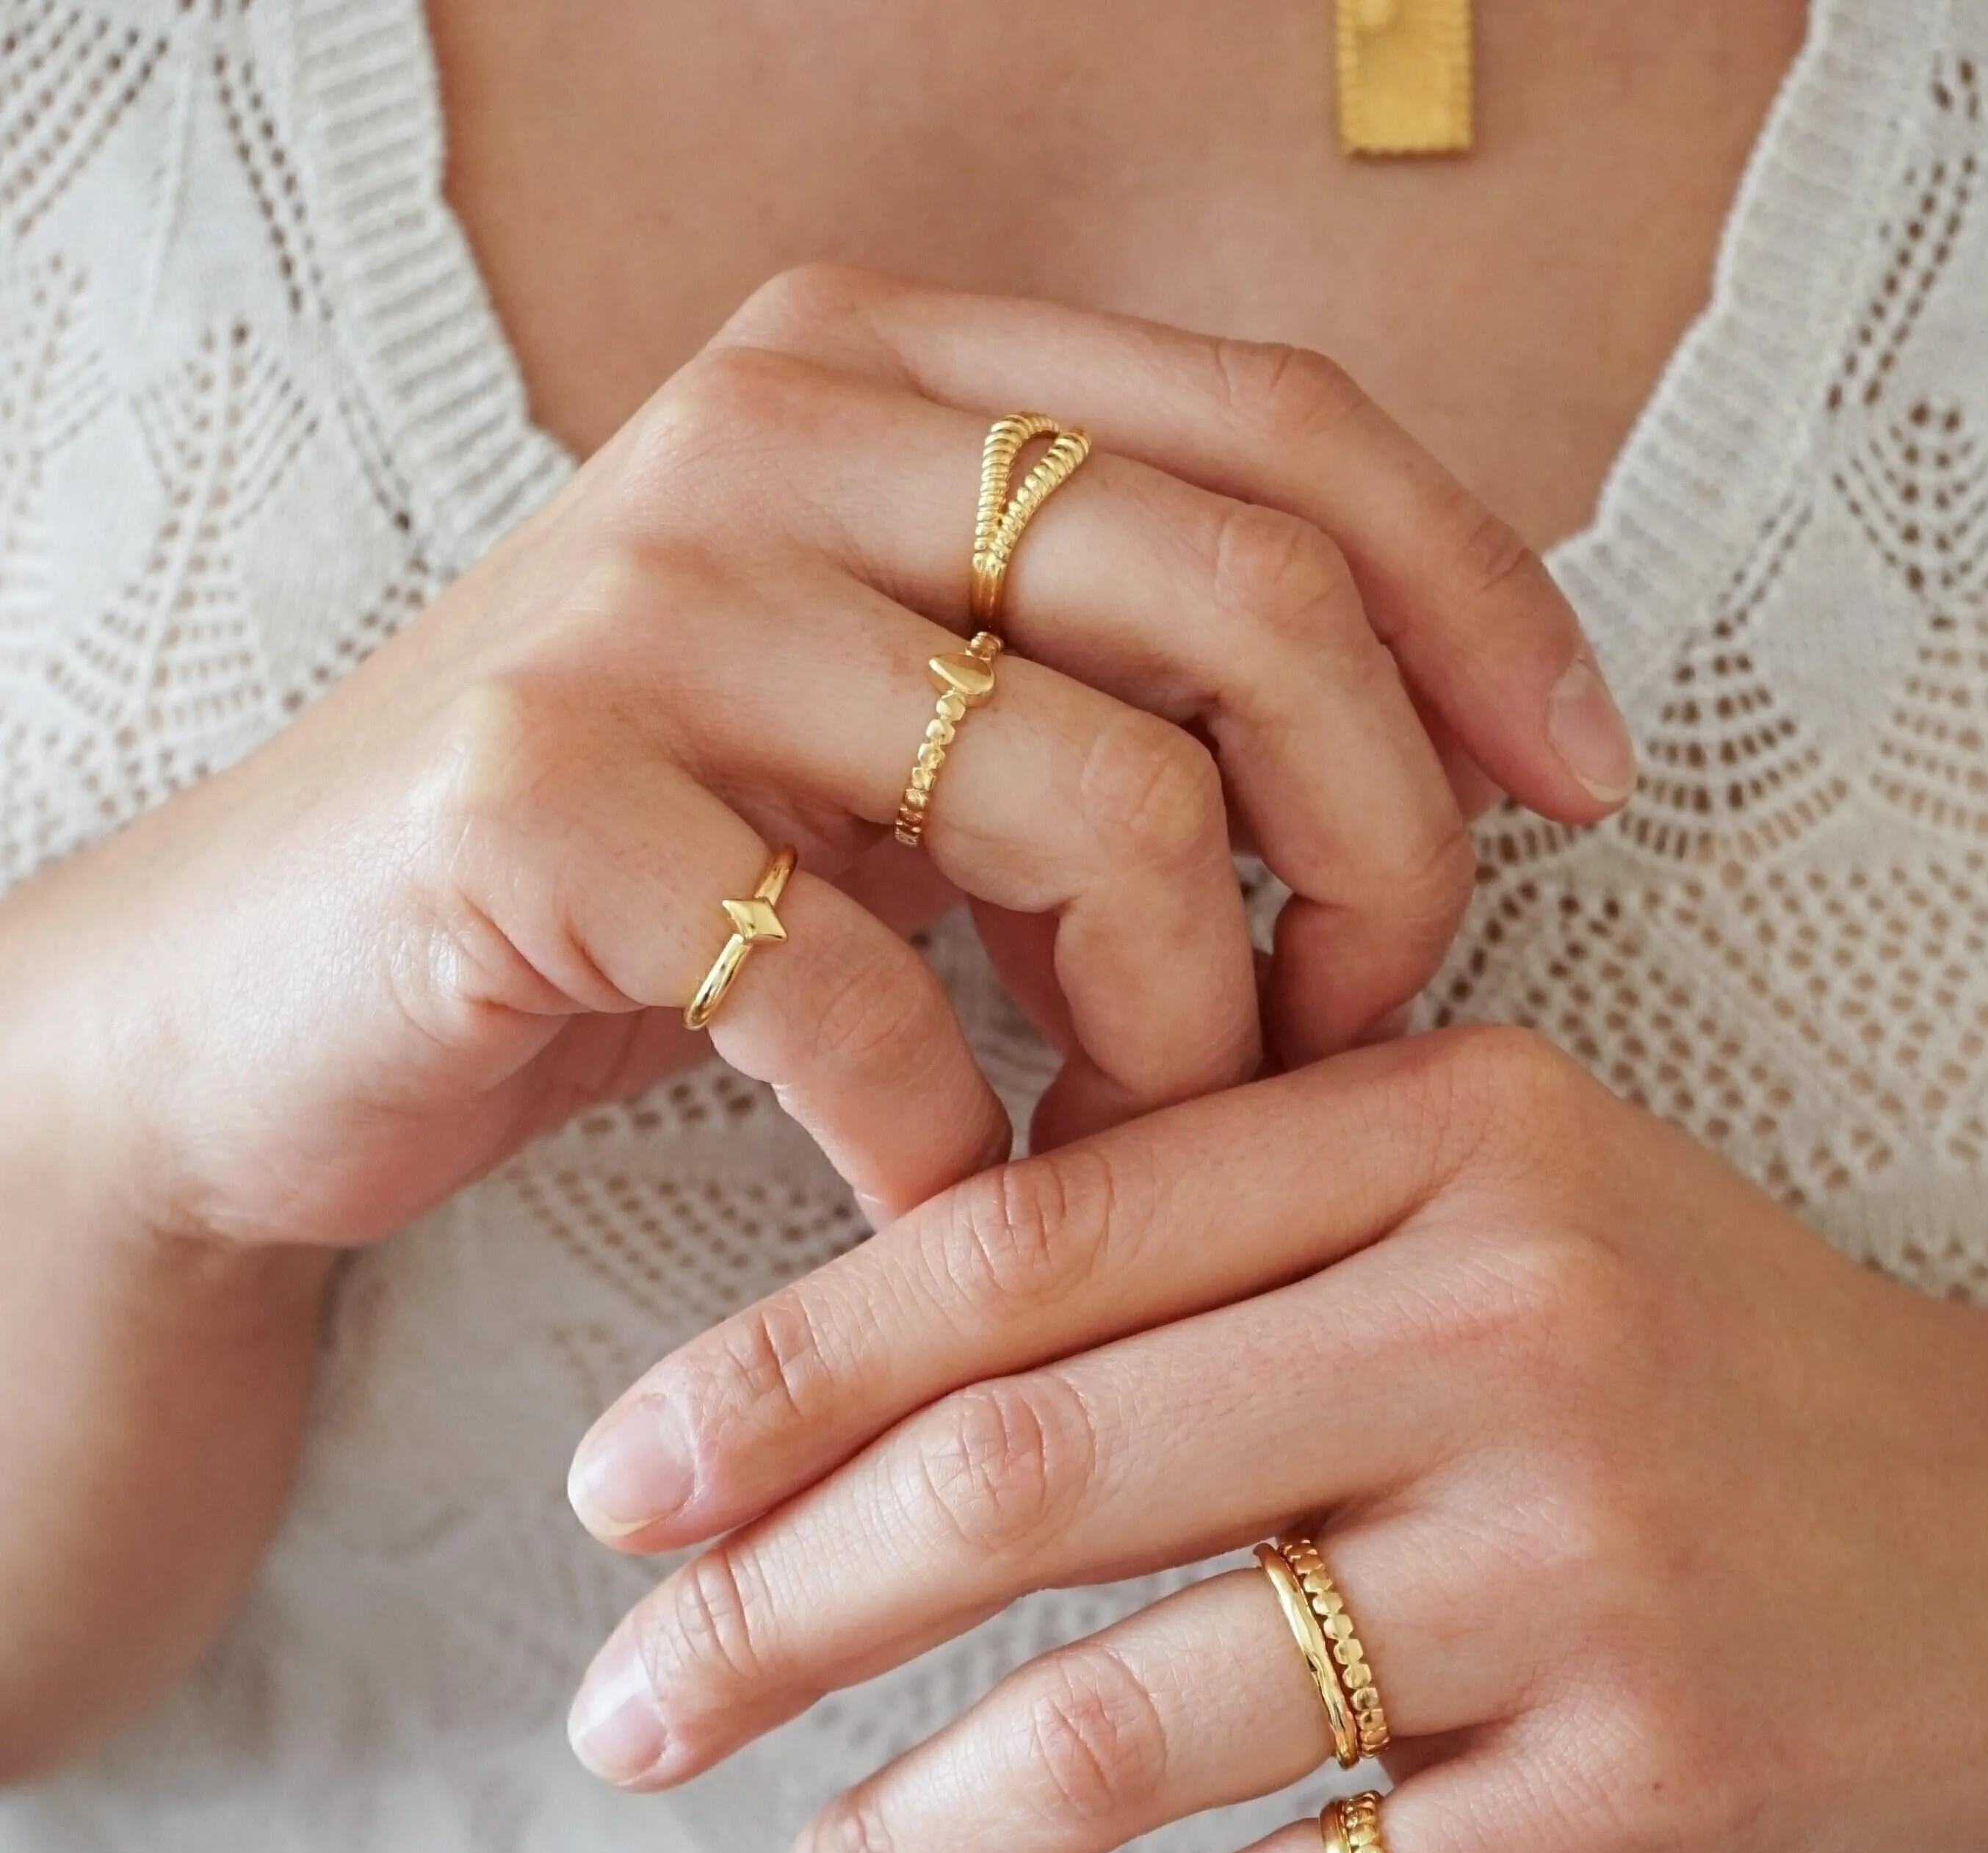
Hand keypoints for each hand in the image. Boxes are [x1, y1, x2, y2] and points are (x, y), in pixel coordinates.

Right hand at [13, 265, 1627, 1252]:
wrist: (275, 997)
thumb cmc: (649, 877)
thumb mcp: (907, 738)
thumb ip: (1127, 692)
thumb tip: (1439, 778)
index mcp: (906, 375)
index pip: (1293, 439)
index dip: (1481, 613)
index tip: (1581, 797)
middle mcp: (784, 428)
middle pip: (1251, 609)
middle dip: (1366, 863)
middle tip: (1334, 1045)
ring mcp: (652, 599)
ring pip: (1103, 808)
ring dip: (1177, 1040)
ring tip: (1130, 1154)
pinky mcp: (539, 798)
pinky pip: (875, 1000)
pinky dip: (948, 1149)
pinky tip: (943, 1210)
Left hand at [563, 1027, 1987, 1852]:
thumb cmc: (1711, 1366)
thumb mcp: (1503, 1211)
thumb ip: (1234, 1237)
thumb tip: (900, 1348)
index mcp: (1445, 1139)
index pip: (1028, 1245)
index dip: (785, 1372)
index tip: (627, 1481)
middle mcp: (1509, 1331)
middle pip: (1035, 1473)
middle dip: (777, 1604)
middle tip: (633, 1698)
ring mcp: (1584, 1574)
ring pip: (1141, 1715)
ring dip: (925, 1825)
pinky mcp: (1647, 1806)